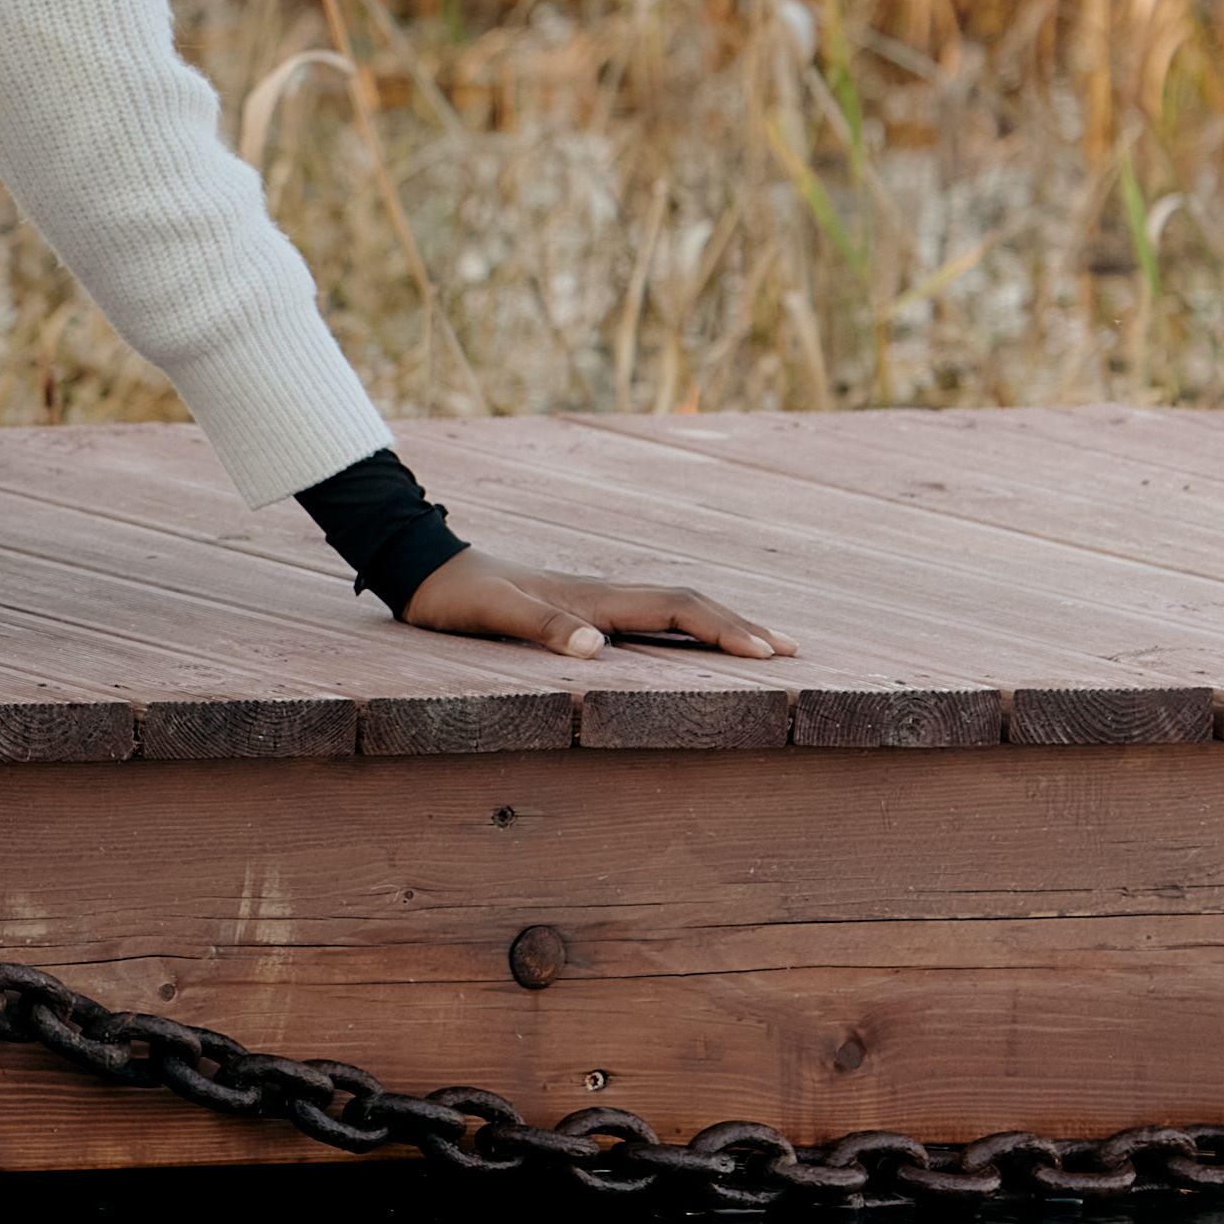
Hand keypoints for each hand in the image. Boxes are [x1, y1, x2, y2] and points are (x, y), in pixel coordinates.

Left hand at [396, 546, 790, 659]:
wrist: (428, 570)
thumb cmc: (460, 598)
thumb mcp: (494, 615)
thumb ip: (541, 628)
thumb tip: (598, 649)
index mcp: (595, 600)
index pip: (676, 610)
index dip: (724, 630)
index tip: (769, 654)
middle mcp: (605, 596)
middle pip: (690, 604)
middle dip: (743, 627)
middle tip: (795, 652)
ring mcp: (596, 601)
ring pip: (675, 609)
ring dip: (722, 625)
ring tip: (765, 646)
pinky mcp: (583, 610)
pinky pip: (651, 619)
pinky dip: (687, 629)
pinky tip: (694, 645)